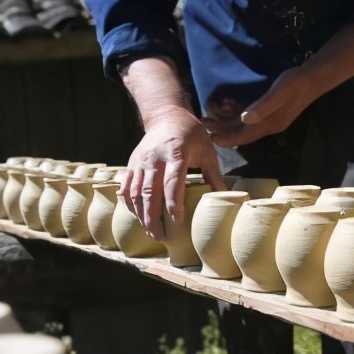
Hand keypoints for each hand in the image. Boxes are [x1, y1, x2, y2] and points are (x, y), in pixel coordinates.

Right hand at [121, 109, 225, 238]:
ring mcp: (140, 162)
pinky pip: (127, 187)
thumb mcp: (207, 151)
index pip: (172, 182)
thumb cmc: (191, 134)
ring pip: (136, 192)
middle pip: (150, 192)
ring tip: (150, 232)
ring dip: (141, 215)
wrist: (167, 116)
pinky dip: (129, 203)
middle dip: (153, 217)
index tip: (177, 221)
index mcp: (175, 154)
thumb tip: (226, 198)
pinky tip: (136, 217)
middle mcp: (154, 158)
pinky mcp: (131, 164)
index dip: (174, 203)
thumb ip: (214, 176)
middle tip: (160, 236)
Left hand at [208, 67, 314, 147]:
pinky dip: (236, 112)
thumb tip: (245, 118)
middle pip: (240, 132)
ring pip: (242, 124)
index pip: (243, 137)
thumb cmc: (294, 84)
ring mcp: (268, 119)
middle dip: (221, 129)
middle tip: (203, 123)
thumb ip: (262, 107)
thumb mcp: (278, 94)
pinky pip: (249, 116)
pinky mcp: (269, 111)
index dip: (226, 138)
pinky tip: (227, 104)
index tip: (210, 137)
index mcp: (268, 124)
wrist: (311, 79)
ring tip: (209, 114)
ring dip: (226, 120)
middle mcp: (267, 125)